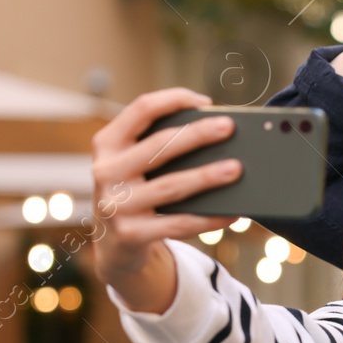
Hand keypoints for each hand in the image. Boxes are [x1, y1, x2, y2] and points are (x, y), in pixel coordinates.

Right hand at [90, 88, 240, 312]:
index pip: (141, 109)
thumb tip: (213, 132)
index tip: (205, 101)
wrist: (112, 244)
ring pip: (171, 186)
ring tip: (236, 169)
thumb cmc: (134, 191)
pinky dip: (208, 219)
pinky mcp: (131, 234)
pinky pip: (178, 224)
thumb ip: (158, 145)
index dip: (173, 99)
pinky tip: (232, 213)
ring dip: (207, 176)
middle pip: (159, 146)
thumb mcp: (132, 163)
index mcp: (107, 144)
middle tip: (228, 127)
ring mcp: (116, 205)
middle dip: (197, 134)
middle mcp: (106, 171)